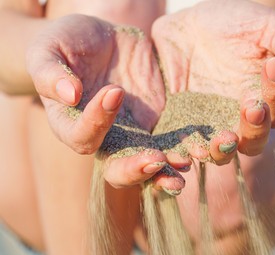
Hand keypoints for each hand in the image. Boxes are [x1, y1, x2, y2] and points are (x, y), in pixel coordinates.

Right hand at [26, 14, 184, 189]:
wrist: (103, 39)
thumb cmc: (67, 43)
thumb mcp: (49, 49)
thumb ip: (50, 72)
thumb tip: (69, 95)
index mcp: (72, 125)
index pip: (82, 137)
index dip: (97, 122)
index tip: (114, 91)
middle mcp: (104, 137)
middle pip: (117, 168)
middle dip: (136, 169)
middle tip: (156, 161)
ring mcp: (132, 133)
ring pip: (148, 163)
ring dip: (165, 170)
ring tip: (183, 167)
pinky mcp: (156, 122)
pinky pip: (170, 141)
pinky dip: (183, 147)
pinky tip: (199, 148)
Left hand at [152, 0, 274, 158]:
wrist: (195, 23)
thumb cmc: (239, 23)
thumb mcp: (266, 25)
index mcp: (264, 99)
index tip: (274, 65)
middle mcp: (239, 118)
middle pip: (254, 142)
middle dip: (256, 130)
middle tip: (253, 109)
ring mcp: (211, 123)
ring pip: (221, 152)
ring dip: (223, 149)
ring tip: (222, 138)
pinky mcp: (183, 123)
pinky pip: (185, 143)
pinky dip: (186, 150)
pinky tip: (187, 149)